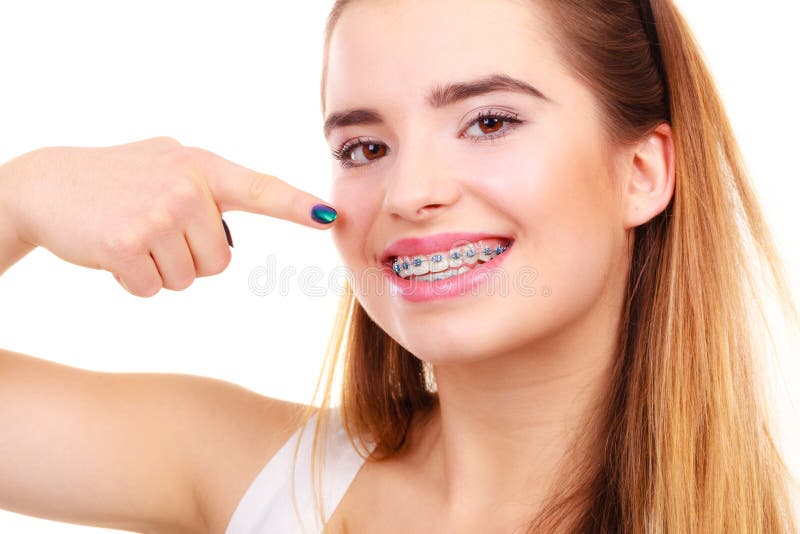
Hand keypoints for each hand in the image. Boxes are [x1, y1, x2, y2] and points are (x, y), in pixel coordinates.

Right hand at [1, 137, 335, 296]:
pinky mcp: (128, 244)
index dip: (296, 206)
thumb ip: (210, 184)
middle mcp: (187, 187)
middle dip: (188, 257)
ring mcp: (158, 214)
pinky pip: (154, 289)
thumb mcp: (169, 164)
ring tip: (132, 233)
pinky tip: (114, 249)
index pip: (260, 188)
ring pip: (188, 279)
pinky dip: (134, 280)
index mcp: (204, 167)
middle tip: (153, 227)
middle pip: (219, 263)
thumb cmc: (119, 180)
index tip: (329, 217)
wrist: (47, 185)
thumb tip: (251, 209)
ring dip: (161, 269)